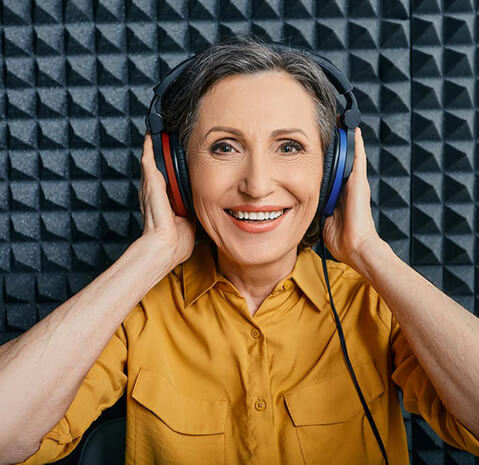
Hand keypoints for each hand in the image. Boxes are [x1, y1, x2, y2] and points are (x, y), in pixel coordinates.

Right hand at [138, 132, 195, 266]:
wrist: (166, 247)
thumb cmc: (175, 242)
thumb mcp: (190, 224)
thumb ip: (194, 212)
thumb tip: (204, 207)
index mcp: (164, 203)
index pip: (166, 181)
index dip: (168, 170)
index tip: (173, 158)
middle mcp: (154, 194)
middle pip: (157, 168)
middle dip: (159, 154)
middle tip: (163, 137)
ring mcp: (151, 188)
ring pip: (151, 162)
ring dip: (154, 147)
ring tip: (157, 131)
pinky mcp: (150, 184)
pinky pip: (148, 160)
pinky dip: (150, 147)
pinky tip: (152, 135)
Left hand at [320, 127, 383, 271]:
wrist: (356, 247)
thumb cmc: (343, 239)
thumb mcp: (324, 220)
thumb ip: (318, 209)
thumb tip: (305, 205)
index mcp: (340, 196)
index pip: (332, 173)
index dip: (326, 160)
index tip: (319, 148)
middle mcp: (349, 187)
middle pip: (342, 161)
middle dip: (337, 146)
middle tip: (330, 127)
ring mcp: (356, 184)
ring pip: (351, 156)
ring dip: (346, 141)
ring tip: (342, 123)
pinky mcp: (360, 183)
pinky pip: (358, 159)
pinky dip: (356, 145)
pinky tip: (353, 131)